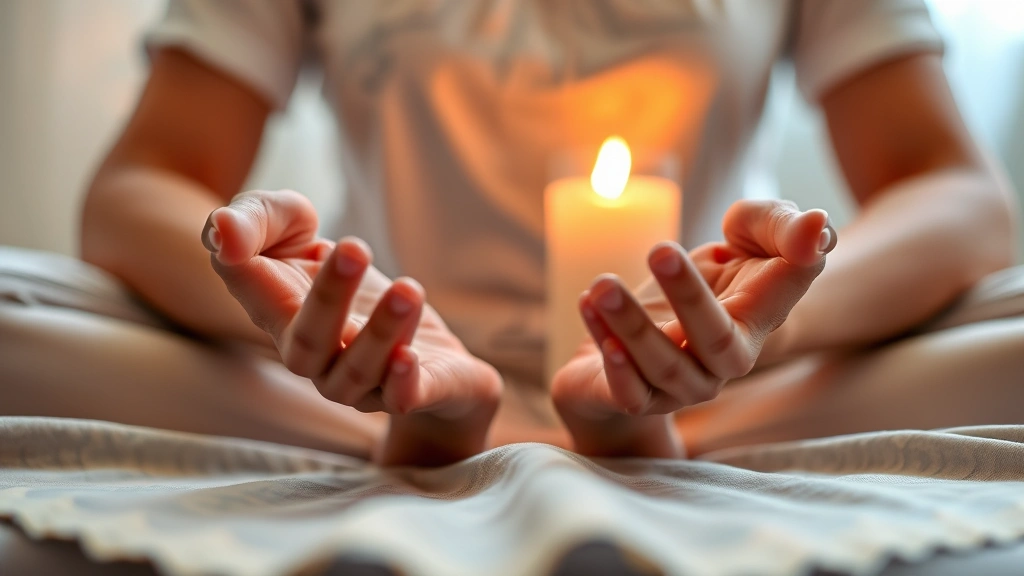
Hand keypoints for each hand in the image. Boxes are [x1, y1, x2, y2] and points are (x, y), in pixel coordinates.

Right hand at [203, 190, 501, 465]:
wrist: (411, 312)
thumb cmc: (337, 262)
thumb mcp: (291, 222)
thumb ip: (252, 221)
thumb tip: (222, 230)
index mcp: (280, 314)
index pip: (251, 294)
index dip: (241, 268)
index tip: (236, 240)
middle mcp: (316, 356)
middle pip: (309, 341)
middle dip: (329, 298)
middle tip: (355, 247)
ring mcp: (364, 380)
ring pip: (357, 372)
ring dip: (380, 334)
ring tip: (408, 289)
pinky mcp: (420, 388)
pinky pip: (401, 401)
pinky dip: (402, 386)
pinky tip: (408, 357)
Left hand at [551, 200, 835, 457]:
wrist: (655, 317)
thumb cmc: (713, 270)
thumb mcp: (749, 232)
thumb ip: (783, 228)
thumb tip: (817, 224)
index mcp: (755, 322)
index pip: (775, 303)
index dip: (774, 272)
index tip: (737, 237)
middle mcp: (722, 364)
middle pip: (715, 341)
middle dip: (688, 297)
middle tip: (658, 248)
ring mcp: (681, 388)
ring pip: (662, 369)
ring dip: (631, 326)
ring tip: (602, 285)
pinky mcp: (636, 398)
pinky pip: (627, 392)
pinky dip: (609, 360)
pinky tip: (587, 308)